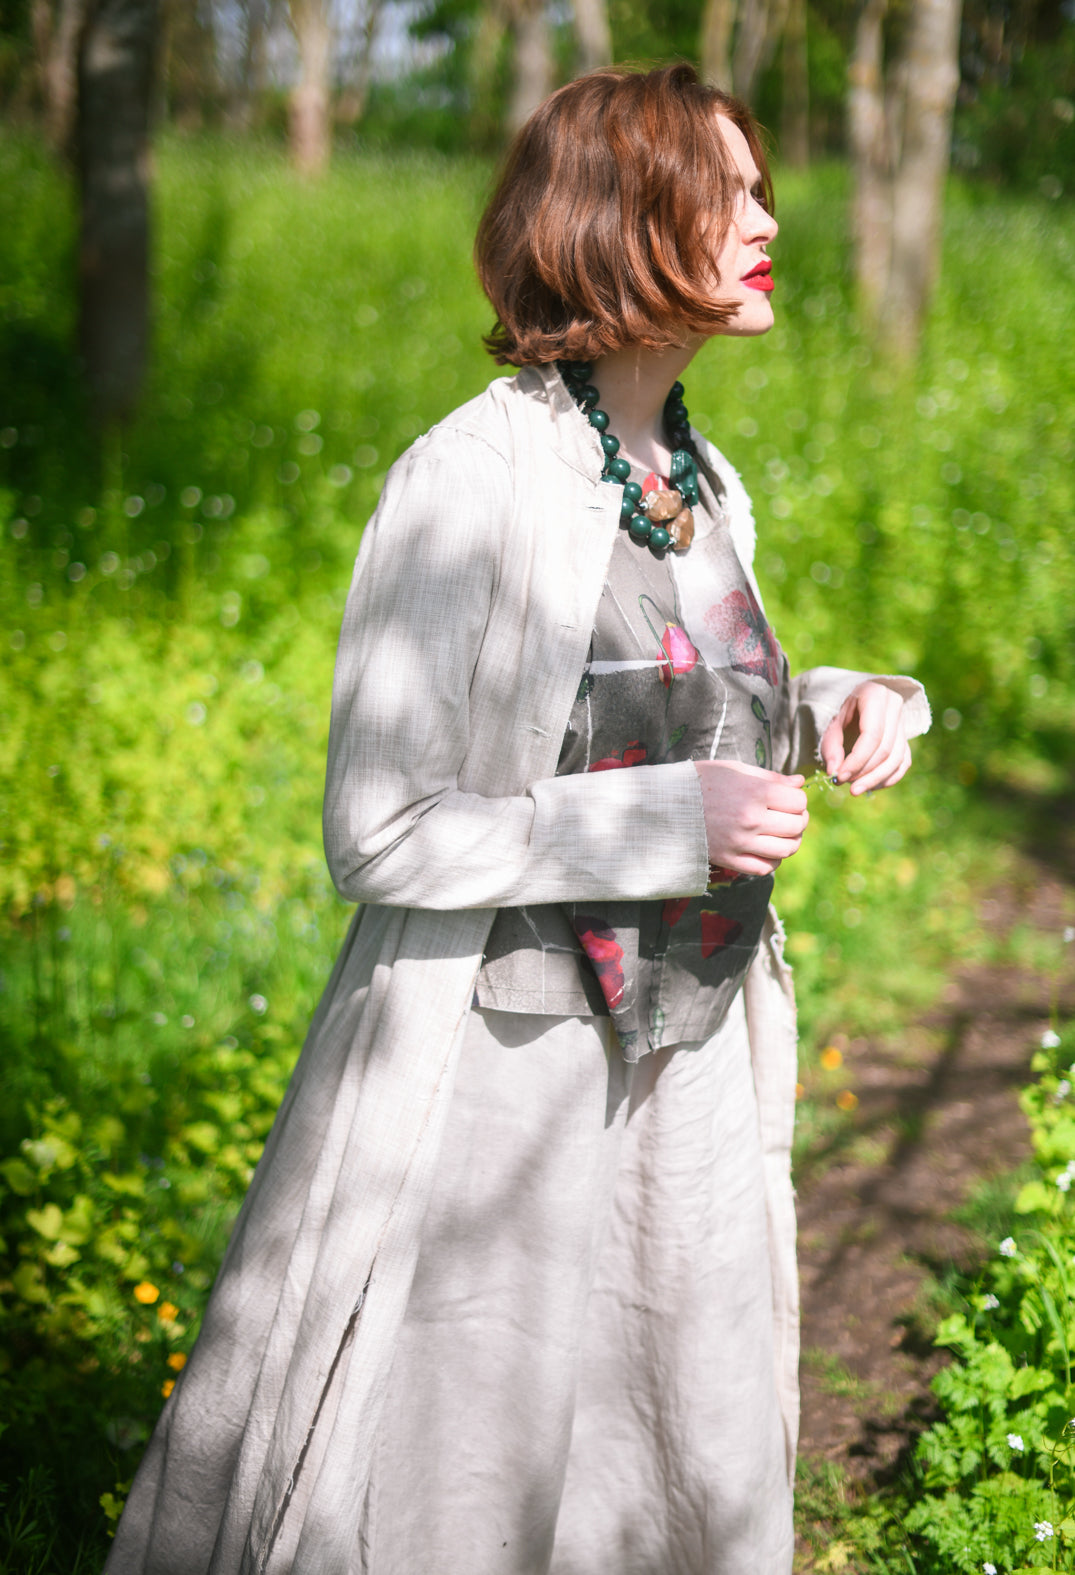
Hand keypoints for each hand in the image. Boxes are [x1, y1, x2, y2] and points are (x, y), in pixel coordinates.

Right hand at [693, 760, 808, 877]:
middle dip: (799, 819)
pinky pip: (765, 868)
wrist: (667, 804)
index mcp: (754, 792)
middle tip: (790, 815)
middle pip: (797, 826)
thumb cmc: (702, 781)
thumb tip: (799, 782)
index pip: (798, 801)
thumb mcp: (736, 769)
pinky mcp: (729, 859)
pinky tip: (768, 849)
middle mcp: (750, 819)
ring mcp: (740, 842)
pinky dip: (773, 860)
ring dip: (791, 841)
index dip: (798, 798)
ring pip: (786, 849)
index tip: (788, 797)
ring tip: (783, 833)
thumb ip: (770, 777)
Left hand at [821, 681, 912, 795]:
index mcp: (875, 695)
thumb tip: (834, 773)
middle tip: (848, 787)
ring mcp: (903, 722)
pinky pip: (903, 763)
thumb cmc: (842, 713)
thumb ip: (831, 748)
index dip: (857, 760)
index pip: (871, 735)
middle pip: (885, 749)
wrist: (858, 703)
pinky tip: (872, 786)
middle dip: (866, 772)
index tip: (841, 777)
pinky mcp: (906, 737)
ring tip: (856, 789)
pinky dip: (888, 778)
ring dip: (876, 779)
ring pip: (897, 758)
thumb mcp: (831, 725)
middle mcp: (894, 706)